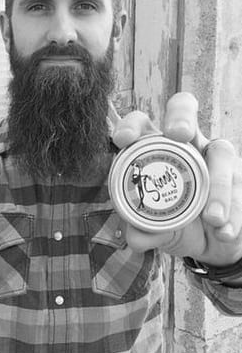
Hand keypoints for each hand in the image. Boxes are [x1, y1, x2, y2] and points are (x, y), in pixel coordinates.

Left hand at [109, 92, 241, 266]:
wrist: (214, 243)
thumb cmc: (178, 225)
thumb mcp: (160, 232)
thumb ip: (146, 232)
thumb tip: (136, 237)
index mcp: (157, 150)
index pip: (142, 123)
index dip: (132, 125)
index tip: (123, 140)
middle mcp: (188, 144)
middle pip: (184, 109)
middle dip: (180, 117)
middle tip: (178, 134)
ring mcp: (217, 157)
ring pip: (222, 152)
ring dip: (218, 186)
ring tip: (212, 219)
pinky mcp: (241, 177)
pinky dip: (235, 213)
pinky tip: (225, 233)